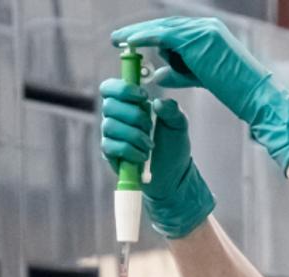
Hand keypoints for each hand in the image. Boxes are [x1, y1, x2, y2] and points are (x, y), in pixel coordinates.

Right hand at [100, 80, 214, 238]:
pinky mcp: (110, 154)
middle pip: (109, 105)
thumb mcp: (179, 125)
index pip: (110, 88)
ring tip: (150, 144)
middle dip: (134, 116)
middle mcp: (116, 117)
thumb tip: (158, 103)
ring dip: (134, 135)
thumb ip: (172, 110)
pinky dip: (130, 150)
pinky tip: (143, 156)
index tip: (144, 97)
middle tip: (150, 126)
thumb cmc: (173, 146)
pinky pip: (111, 146)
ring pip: (110, 126)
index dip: (123, 89)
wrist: (173, 174)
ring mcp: (111, 135)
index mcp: (129, 104)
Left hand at [112, 16, 288, 171]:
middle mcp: (205, 26)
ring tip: (120, 41)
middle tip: (117, 38)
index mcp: (207, 32)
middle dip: (139, 32)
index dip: (150, 35)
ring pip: (163, 29)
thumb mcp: (198, 77)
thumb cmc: (232, 89)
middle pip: (165, 26)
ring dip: (139, 35)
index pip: (172, 31)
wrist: (253, 93)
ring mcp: (203, 30)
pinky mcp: (198, 39)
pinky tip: (130, 42)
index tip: (130, 41)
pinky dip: (145, 37)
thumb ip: (177, 72)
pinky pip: (165, 35)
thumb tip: (155, 73)